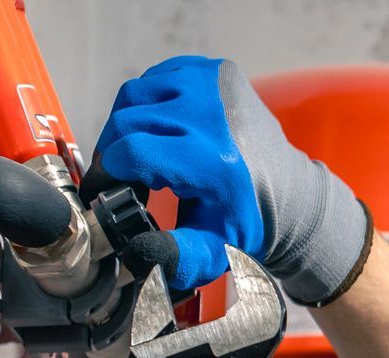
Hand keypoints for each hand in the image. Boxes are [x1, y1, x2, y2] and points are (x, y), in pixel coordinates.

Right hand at [83, 56, 370, 299]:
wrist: (286, 194)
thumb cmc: (244, 222)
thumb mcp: (210, 249)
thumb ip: (174, 256)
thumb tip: (138, 252)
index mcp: (211, 159)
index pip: (133, 151)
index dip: (107, 172)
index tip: (103, 190)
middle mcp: (211, 113)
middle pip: (127, 120)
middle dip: (112, 152)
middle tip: (118, 178)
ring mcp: (213, 84)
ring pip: (135, 95)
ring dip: (124, 126)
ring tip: (135, 155)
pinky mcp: (213, 70)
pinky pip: (156, 78)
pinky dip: (146, 103)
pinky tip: (154, 130)